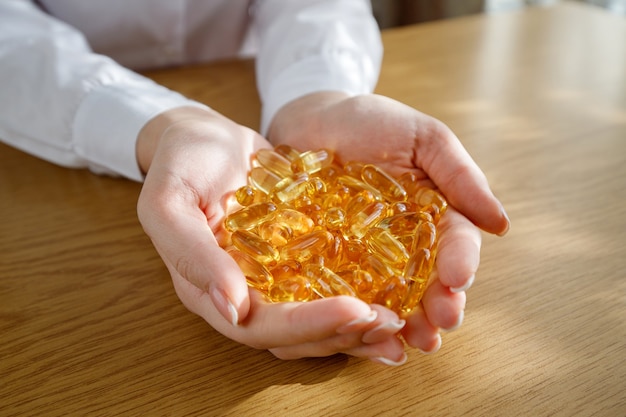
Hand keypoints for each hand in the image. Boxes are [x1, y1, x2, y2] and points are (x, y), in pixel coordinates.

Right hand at [136, 107, 411, 364]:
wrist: (202, 138)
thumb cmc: (181, 164)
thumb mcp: (170, 201)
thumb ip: (193, 254)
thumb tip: (233, 309)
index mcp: (207, 290)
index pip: (258, 326)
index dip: (306, 325)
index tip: (355, 310)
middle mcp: (242, 295)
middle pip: (294, 335)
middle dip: (342, 332)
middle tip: (390, 321)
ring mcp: (269, 281)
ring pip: (314, 322)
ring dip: (355, 327)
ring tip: (399, 320)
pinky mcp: (292, 262)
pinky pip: (325, 289)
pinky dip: (357, 297)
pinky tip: (392, 297)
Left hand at [268, 92, 509, 352]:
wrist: (310, 118)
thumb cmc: (370, 122)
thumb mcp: (422, 138)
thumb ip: (460, 175)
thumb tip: (501, 224)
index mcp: (433, 213)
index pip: (455, 243)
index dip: (461, 262)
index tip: (460, 279)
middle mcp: (404, 241)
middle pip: (428, 280)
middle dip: (438, 305)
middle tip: (439, 327)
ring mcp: (366, 255)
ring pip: (392, 295)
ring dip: (405, 322)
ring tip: (411, 342)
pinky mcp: (329, 261)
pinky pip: (345, 290)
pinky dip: (356, 313)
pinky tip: (362, 332)